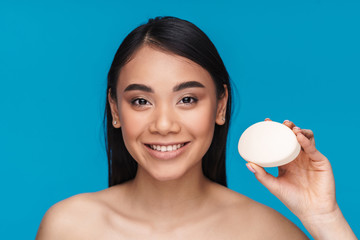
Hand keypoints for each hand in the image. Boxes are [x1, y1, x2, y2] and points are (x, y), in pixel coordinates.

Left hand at [246, 119, 356, 238]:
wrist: (312, 211)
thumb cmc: (292, 199)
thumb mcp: (274, 185)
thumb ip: (261, 175)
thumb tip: (247, 163)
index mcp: (286, 160)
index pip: (280, 141)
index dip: (274, 130)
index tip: (266, 121)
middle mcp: (298, 156)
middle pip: (293, 136)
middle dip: (288, 127)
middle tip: (281, 123)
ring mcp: (310, 158)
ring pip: (305, 138)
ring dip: (299, 130)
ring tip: (291, 128)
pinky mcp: (320, 161)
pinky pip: (312, 148)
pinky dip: (306, 141)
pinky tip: (298, 137)